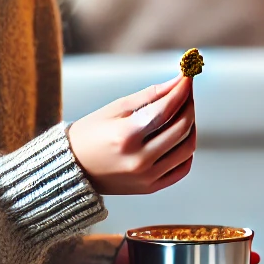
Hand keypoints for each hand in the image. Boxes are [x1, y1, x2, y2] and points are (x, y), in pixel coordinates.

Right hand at [67, 76, 195, 194]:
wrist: (73, 169)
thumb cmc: (90, 135)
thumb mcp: (115, 108)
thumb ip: (149, 95)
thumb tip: (178, 81)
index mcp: (126, 136)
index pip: (166, 109)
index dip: (181, 89)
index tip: (187, 76)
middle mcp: (139, 159)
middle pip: (181, 128)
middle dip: (188, 104)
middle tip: (185, 91)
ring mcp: (146, 176)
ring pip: (187, 148)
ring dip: (191, 126)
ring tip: (182, 112)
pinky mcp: (150, 187)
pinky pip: (182, 168)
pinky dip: (186, 150)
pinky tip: (179, 137)